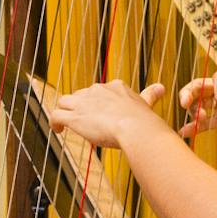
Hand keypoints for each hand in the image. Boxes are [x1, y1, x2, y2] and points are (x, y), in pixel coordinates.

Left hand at [48, 80, 168, 149]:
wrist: (135, 129)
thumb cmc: (143, 120)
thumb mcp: (146, 103)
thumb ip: (150, 95)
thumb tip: (161, 87)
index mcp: (114, 86)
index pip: (98, 91)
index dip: (96, 102)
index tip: (99, 113)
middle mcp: (97, 90)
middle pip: (80, 95)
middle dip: (80, 107)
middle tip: (83, 121)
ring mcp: (84, 103)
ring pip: (65, 102)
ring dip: (65, 111)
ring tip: (65, 124)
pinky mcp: (75, 117)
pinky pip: (56, 115)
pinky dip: (54, 122)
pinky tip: (57, 131)